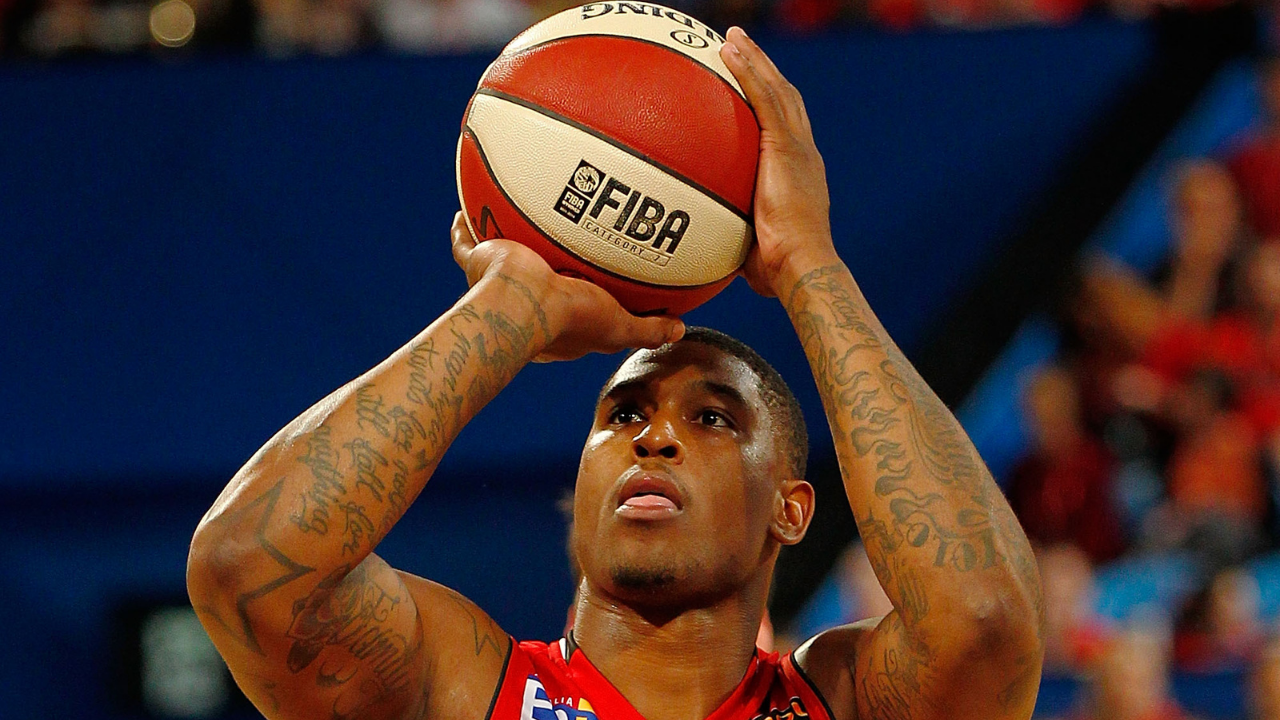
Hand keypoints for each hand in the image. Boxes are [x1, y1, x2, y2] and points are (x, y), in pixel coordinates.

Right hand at [450, 212, 683, 360]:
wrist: (522, 303)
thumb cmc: (570, 318)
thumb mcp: (619, 326)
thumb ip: (648, 330)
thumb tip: (680, 329)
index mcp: (553, 324)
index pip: (569, 310)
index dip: (579, 298)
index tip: (589, 282)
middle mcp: (524, 302)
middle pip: (534, 279)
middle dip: (540, 266)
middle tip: (552, 243)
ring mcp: (497, 283)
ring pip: (498, 258)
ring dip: (502, 241)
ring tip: (510, 218)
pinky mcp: (478, 262)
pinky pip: (466, 242)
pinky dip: (464, 227)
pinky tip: (466, 208)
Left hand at [720, 27, 839, 298]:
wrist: (801, 266)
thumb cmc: (779, 272)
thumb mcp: (750, 250)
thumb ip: (731, 239)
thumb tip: (700, 251)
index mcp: (798, 174)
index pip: (784, 129)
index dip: (770, 104)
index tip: (751, 90)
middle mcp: (803, 153)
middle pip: (783, 99)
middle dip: (763, 71)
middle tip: (738, 48)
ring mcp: (797, 147)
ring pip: (776, 89)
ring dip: (754, 59)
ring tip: (731, 37)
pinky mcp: (787, 147)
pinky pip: (765, 98)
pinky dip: (749, 70)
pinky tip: (729, 49)